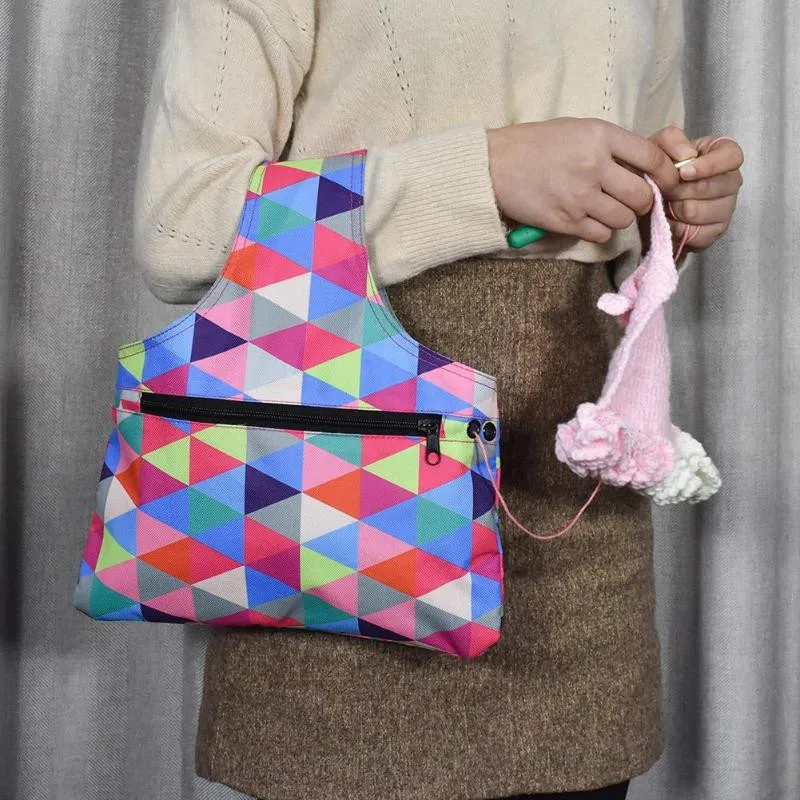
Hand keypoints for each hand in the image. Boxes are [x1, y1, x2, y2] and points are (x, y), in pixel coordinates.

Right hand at [487, 118, 679, 243]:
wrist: (494, 166)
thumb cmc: (534, 145)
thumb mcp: (577, 130)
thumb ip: (610, 145)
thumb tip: (644, 166)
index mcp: (599, 136)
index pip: (652, 158)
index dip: (667, 174)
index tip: (667, 182)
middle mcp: (594, 166)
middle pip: (641, 195)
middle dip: (642, 201)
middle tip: (631, 200)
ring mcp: (579, 196)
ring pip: (623, 218)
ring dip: (619, 217)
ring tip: (605, 209)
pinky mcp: (565, 221)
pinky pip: (600, 233)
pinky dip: (599, 230)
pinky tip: (588, 220)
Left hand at [649, 126, 743, 252]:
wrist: (649, 201)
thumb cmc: (660, 169)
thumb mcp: (659, 147)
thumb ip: (671, 140)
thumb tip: (687, 155)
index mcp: (724, 154)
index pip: (732, 157)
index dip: (708, 166)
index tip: (683, 172)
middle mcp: (731, 180)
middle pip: (711, 188)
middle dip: (679, 190)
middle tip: (664, 189)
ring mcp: (727, 208)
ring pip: (696, 211)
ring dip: (673, 209)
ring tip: (666, 203)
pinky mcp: (716, 231)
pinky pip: (693, 232)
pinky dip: (674, 227)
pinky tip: (670, 219)